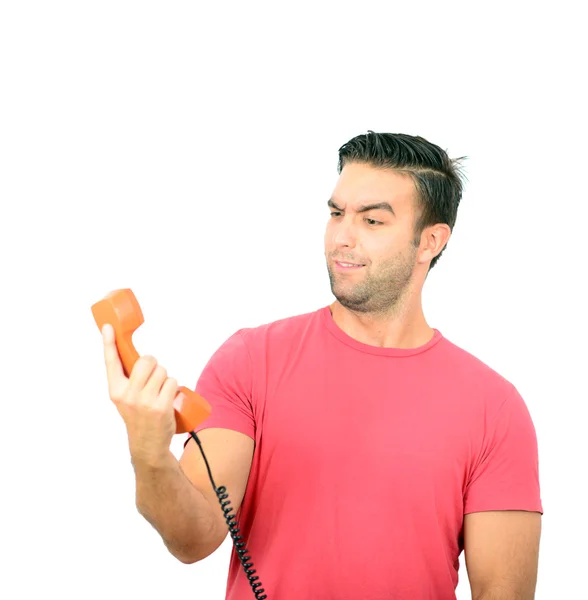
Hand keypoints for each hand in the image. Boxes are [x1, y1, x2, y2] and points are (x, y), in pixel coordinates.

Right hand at [102, 323, 180, 466]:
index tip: (108, 327)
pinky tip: (169, 399)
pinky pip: (172, 382)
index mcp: (115, 390)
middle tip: (153, 379)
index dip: (109, 343)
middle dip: (154, 365)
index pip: (111, 362)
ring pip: (162, 371)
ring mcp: (144, 401)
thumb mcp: (126, 398)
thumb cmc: (139, 416)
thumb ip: (128, 379)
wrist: (147, 444)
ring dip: (165, 378)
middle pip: (147, 360)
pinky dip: (174, 388)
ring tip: (160, 393)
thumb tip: (139, 357)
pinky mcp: (160, 406)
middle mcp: (127, 394)